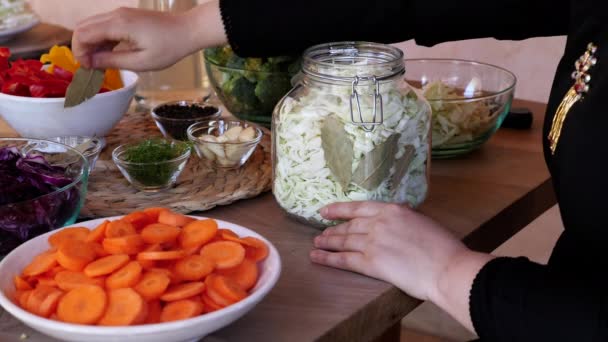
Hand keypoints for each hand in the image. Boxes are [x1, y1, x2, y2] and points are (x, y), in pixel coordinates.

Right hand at [72, 2, 225, 70]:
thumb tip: (89, 63)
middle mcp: (116, 15)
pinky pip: (104, 25)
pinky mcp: (126, 16)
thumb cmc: (169, 48)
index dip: (79, 53)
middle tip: (91, 67)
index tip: (88, 69)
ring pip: (92, 25)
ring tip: (100, 63)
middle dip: (81, 48)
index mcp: (118, 24)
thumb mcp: (141, 62)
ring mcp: (120, 13)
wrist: (187, 31)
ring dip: (90, 44)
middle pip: (82, 27)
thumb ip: (112, 62)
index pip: (83, 34)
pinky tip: (109, 54)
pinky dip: (100, 39)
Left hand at [310, 201, 467, 301]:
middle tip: (321, 232)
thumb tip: (399, 215)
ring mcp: (372, 242)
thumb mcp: (422, 221)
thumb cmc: (443, 247)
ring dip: (327, 242)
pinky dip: (327, 258)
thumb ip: (405, 218)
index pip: (359, 207)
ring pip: (343, 241)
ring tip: (316, 243)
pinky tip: (316, 257)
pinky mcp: (370, 263)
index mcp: (392, 210)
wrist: (446, 268)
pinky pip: (344, 259)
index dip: (339, 209)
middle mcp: (378, 223)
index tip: (327, 210)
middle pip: (349, 225)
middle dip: (333, 229)